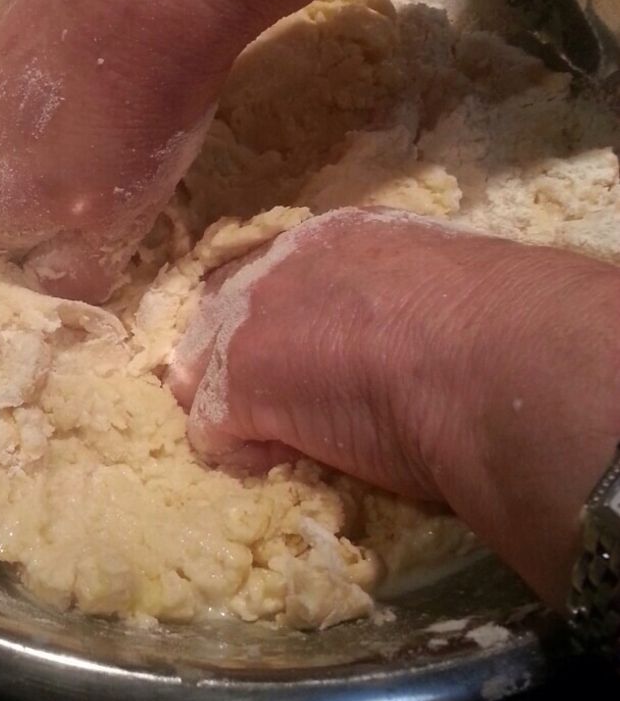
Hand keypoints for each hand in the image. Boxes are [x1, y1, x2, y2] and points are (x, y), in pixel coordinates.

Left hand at [167, 209, 619, 606]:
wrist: (498, 358)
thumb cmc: (499, 325)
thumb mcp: (444, 285)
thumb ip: (401, 298)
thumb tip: (412, 336)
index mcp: (335, 237)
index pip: (275, 280)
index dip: (285, 329)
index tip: (317, 365)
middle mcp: (275, 266)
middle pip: (219, 317)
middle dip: (242, 365)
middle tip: (294, 410)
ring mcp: (243, 324)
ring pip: (202, 376)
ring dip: (240, 412)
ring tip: (298, 442)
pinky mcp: (234, 387)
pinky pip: (213, 436)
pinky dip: (250, 459)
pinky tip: (299, 463)